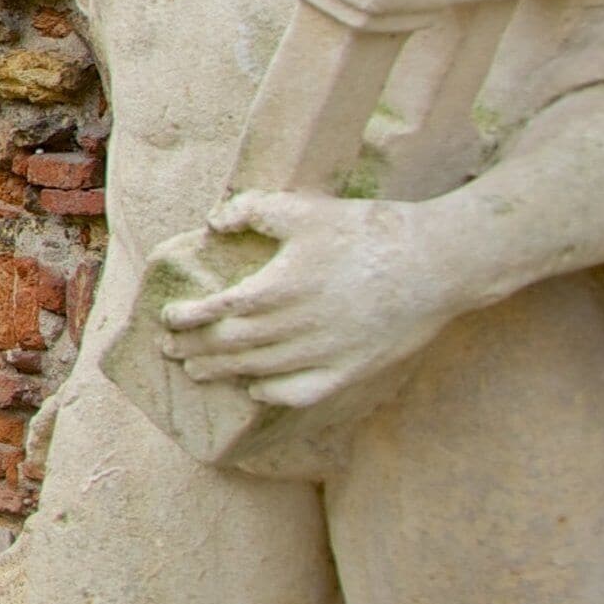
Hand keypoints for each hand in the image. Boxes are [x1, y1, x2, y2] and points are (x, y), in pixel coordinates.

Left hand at [159, 192, 476, 410]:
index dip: (187, 318)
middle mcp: (297, 327)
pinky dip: (271, 393)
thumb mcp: (306, 210)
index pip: (218, 310)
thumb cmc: (369, 231)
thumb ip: (252, 210)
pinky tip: (255, 388)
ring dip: (221, 372)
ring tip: (196, 369)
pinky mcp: (352, 370)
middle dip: (194, 348)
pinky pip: (301, 392)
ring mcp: (325, 353)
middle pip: (231, 346)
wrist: (438, 262)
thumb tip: (212, 222)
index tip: (166, 318)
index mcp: (281, 287)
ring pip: (259, 371)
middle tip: (168, 349)